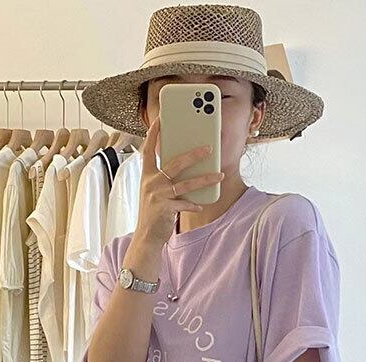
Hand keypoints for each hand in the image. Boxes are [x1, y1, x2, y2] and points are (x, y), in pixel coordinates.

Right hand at [133, 115, 224, 247]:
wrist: (146, 237)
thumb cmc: (154, 212)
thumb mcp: (155, 191)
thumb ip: (165, 178)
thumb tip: (186, 164)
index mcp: (146, 175)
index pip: (148, 149)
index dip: (154, 134)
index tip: (161, 119)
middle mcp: (150, 182)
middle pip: (175, 163)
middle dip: (194, 155)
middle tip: (209, 148)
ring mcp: (157, 195)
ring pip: (185, 184)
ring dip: (204, 179)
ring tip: (219, 174)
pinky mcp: (164, 209)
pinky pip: (185, 204)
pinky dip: (194, 204)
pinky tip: (200, 204)